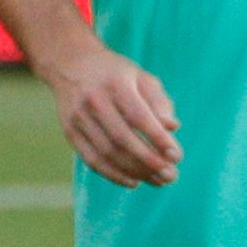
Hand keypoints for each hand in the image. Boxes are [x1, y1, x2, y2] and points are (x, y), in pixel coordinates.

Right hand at [42, 40, 179, 186]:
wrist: (70, 64)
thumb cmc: (115, 74)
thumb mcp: (140, 77)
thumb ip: (159, 101)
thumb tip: (173, 127)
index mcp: (116, 84)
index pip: (139, 117)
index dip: (158, 139)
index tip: (177, 156)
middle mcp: (94, 101)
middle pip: (123, 139)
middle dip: (149, 161)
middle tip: (171, 176)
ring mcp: (79, 118)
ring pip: (108, 153)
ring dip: (135, 172)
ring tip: (157, 181)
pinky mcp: (70, 132)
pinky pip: (92, 160)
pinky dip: (113, 175)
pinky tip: (133, 182)